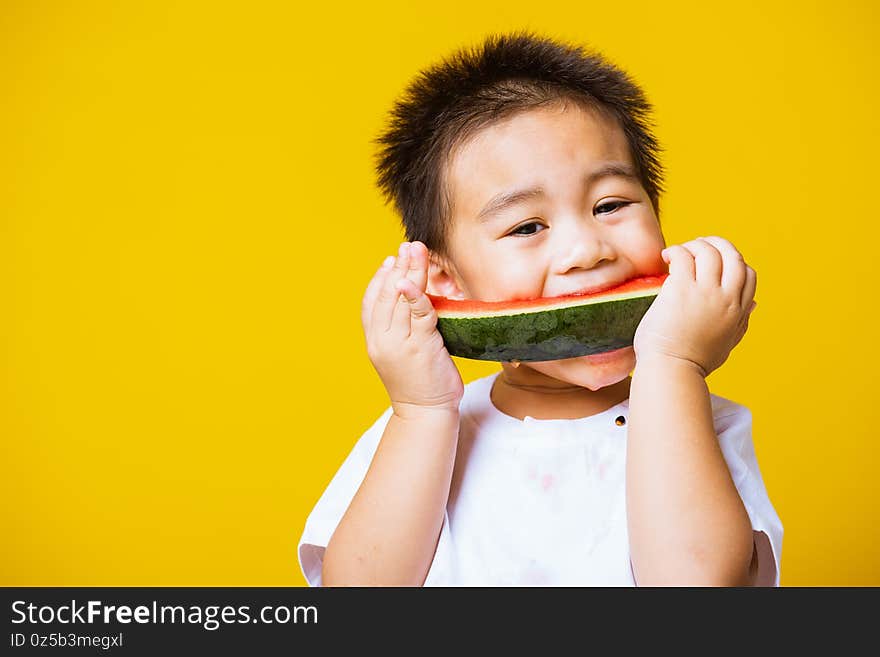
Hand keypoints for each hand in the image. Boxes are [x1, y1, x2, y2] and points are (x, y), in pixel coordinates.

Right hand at [361, 241, 464, 417]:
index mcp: (375, 340)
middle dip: (398, 266)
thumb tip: (409, 298)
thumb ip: (402, 327)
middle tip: (409, 245)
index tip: (390, 259)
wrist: (426, 413)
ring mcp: (399, 344)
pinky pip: (418, 315)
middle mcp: (381, 340)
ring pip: (401, 300)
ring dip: (410, 271)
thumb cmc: (420, 381)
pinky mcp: (420, 347)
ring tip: (417, 251)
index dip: (380, 278)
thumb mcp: (403, 351)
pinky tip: (416, 281)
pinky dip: (416, 296)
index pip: (371, 301)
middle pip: (386, 295)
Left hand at [633, 236, 756, 376]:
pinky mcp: (681, 289)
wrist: (671, 371)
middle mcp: (726, 298)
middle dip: (718, 244)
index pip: (748, 274)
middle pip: (733, 255)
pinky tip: (666, 257)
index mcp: (739, 311)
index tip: (715, 263)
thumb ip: (741, 322)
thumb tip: (753, 306)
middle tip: (698, 245)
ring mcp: (705, 293)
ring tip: (678, 252)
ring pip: (708, 251)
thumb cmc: (693, 362)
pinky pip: (683, 256)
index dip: (734, 262)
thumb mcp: (727, 342)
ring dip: (694, 244)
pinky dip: (676, 250)